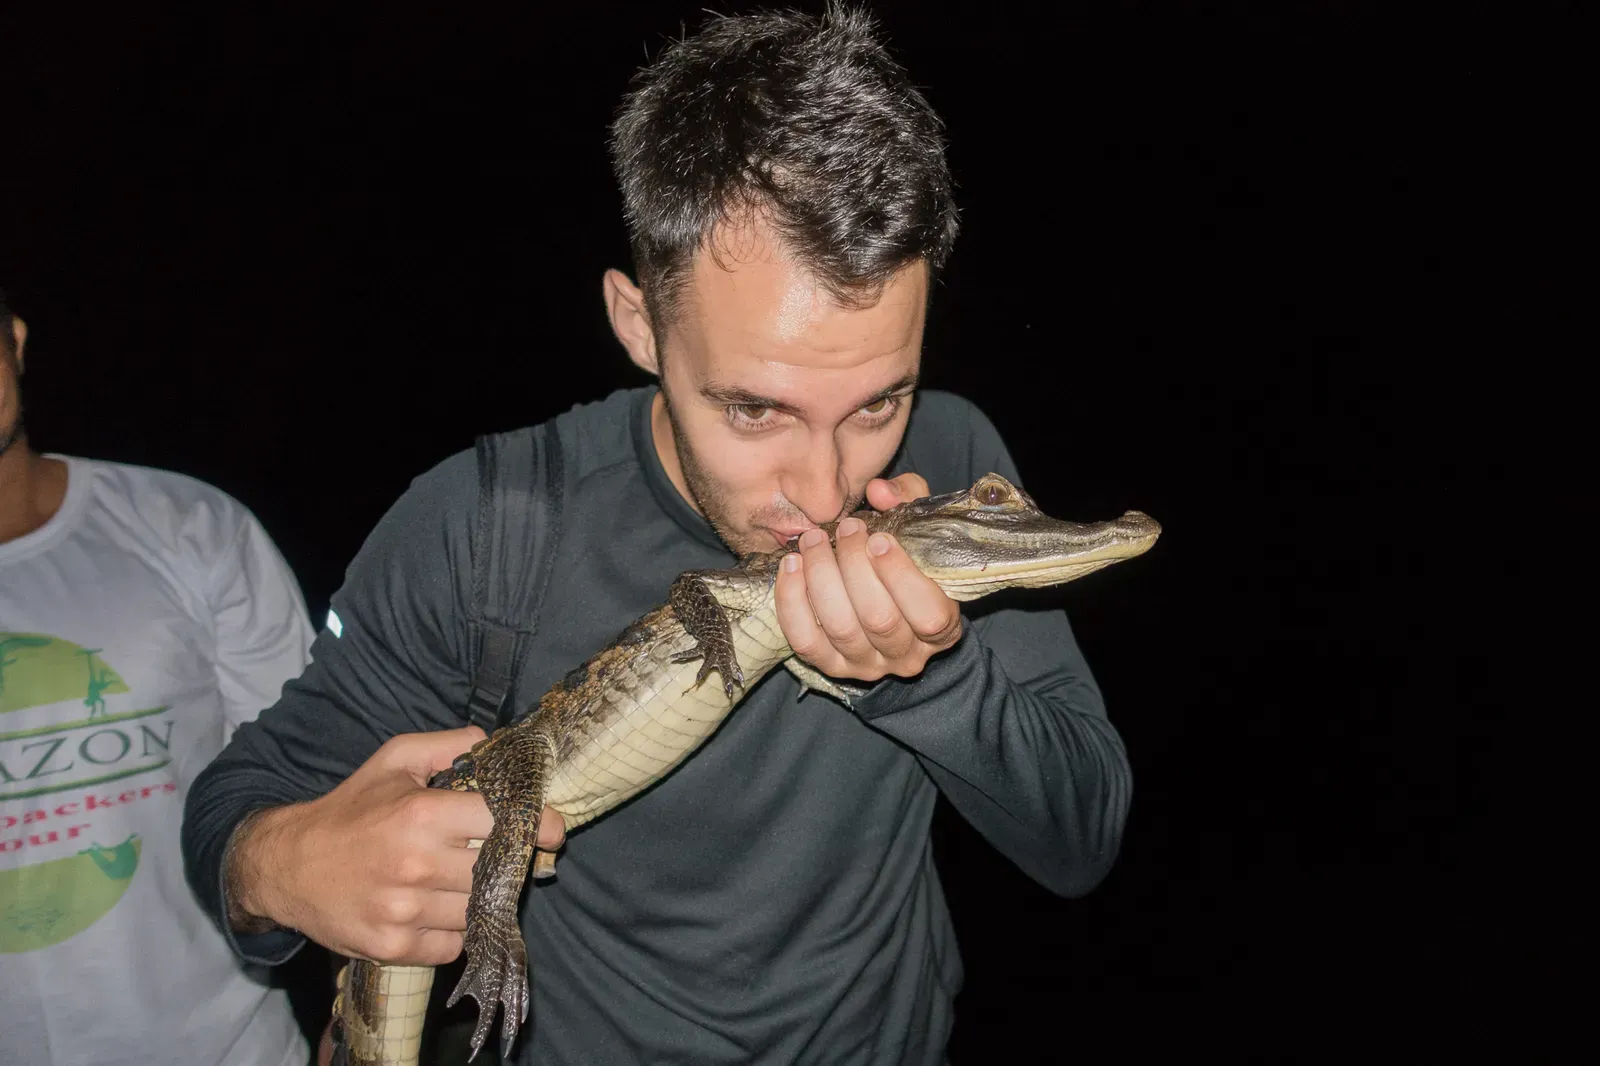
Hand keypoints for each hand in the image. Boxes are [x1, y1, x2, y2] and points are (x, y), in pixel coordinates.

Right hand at [229, 726, 566, 965]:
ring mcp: (404, 911)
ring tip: (465, 880)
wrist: (287, 867)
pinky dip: (455, 930)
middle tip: (506, 855)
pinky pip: (453, 944)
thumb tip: (494, 742)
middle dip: (509, 863)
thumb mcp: (394, 761)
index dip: (535, 824)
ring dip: (482, 897)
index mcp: (420, 814)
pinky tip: (439, 908)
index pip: (502, 822)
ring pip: (479, 910)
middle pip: (497, 871)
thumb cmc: (349, 809)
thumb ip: (448, 745)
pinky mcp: (393, 947)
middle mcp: (416, 865)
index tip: (552, 830)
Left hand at [774, 473, 962, 683]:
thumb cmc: (908, 558)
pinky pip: (804, 640)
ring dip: (821, 577)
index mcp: (943, 627)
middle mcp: (907, 655)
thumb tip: (878, 492)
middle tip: (844, 529)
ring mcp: (866, 665)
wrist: (884, 599)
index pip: (928, 616)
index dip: (900, 576)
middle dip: (854, 566)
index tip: (878, 538)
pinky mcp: (829, 666)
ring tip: (813, 540)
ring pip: (839, 628)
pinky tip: (791, 566)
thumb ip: (908, 499)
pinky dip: (792, 601)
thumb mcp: (920, 525)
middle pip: (878, 618)